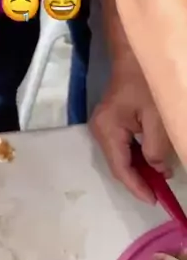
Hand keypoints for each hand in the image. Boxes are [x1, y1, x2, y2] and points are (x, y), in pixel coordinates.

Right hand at [89, 59, 172, 203]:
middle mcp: (99, 131)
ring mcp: (102, 127)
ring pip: (119, 158)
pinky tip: (150, 162)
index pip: (120, 168)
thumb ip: (156, 147)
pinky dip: (136, 157)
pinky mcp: (108, 123)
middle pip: (117, 165)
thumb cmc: (144, 84)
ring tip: (158, 180)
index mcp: (107, 130)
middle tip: (160, 192)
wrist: (133, 59)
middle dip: (138, 180)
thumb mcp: (156, 117)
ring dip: (138, 169)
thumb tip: (158, 169)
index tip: (155, 200)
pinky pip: (121, 148)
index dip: (137, 187)